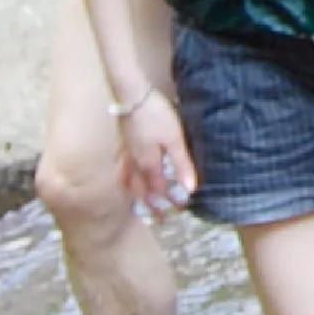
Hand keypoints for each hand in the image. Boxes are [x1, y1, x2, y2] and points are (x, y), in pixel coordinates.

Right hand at [119, 89, 197, 213]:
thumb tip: (189, 189)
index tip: (181, 210)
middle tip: (160, 219)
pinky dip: (127, 181)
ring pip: (131, 183)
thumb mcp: (174, 138)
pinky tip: (130, 179)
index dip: (170, 201)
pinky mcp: (124, 145)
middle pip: (143, 191)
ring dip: (139, 196)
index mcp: (150, 164)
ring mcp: (127, 155)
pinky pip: (124, 170)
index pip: (161, 190)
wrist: (131, 95)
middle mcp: (136, 164)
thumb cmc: (156, 115)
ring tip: (143, 206)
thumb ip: (182, 164)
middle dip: (152, 206)